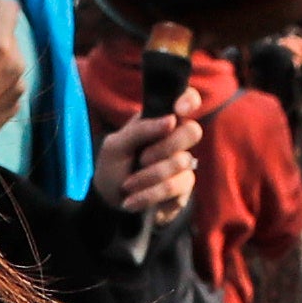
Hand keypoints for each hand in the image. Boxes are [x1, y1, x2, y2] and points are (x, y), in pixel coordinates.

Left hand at [94, 106, 199, 222]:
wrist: (109, 202)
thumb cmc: (112, 166)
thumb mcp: (115, 146)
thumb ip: (140, 130)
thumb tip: (171, 120)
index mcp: (160, 121)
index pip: (187, 100)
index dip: (189, 100)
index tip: (178, 111)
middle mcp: (176, 140)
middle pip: (192, 132)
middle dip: (165, 147)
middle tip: (142, 159)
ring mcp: (183, 165)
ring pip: (183, 163)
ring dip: (149, 177)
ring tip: (128, 185)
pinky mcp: (183, 190)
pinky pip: (177, 190)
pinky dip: (149, 195)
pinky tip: (134, 201)